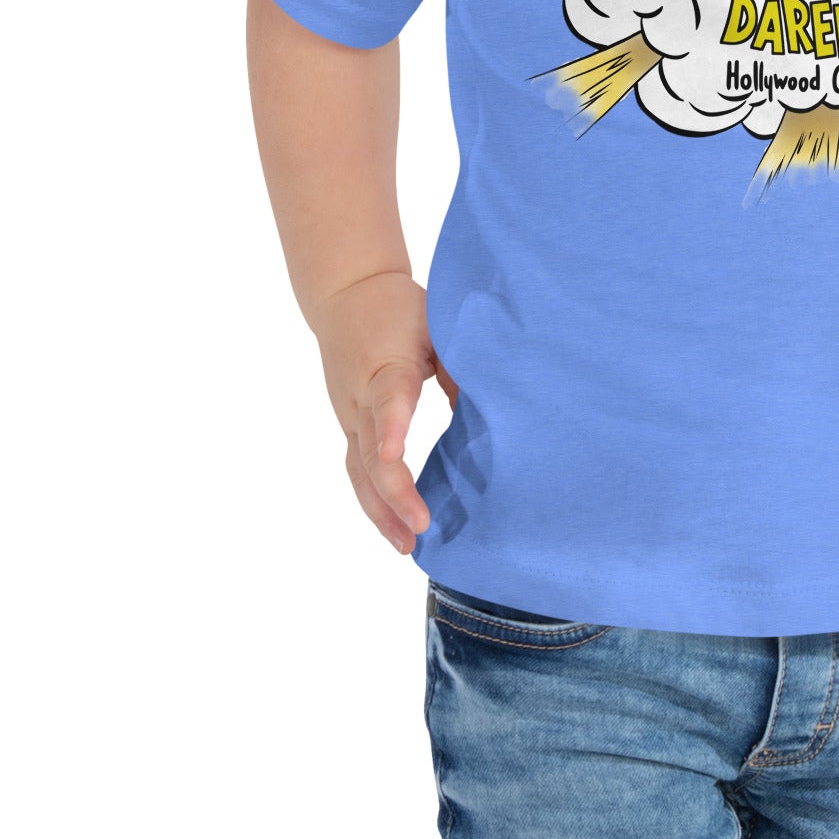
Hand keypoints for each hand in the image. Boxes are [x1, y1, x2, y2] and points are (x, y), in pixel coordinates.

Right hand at [304, 270, 460, 555]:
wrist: (346, 292)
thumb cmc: (399, 308)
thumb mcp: (436, 325)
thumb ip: (460, 365)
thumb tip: (491, 411)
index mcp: (386, 365)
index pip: (388, 398)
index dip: (392, 427)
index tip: (396, 455)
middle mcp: (361, 397)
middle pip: (370, 452)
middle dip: (394, 493)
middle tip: (420, 527)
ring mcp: (350, 414)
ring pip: (359, 471)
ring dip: (380, 511)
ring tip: (405, 546)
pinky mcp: (350, 425)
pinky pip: (358, 469)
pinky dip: (374, 502)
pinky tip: (393, 528)